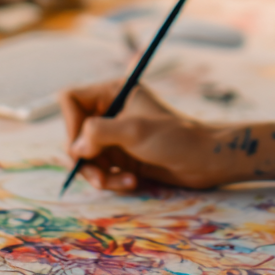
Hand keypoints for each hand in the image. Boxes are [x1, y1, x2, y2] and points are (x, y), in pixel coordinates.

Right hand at [59, 81, 228, 191]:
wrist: (204, 160)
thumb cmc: (174, 138)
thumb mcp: (135, 131)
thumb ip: (99, 133)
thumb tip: (75, 148)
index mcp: (112, 92)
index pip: (71, 100)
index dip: (70, 124)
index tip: (84, 146)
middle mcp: (110, 111)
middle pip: (74, 133)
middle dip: (86, 159)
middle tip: (101, 177)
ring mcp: (115, 135)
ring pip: (85, 156)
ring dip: (100, 174)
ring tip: (123, 183)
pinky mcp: (122, 155)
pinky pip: (101, 169)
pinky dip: (111, 179)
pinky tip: (132, 182)